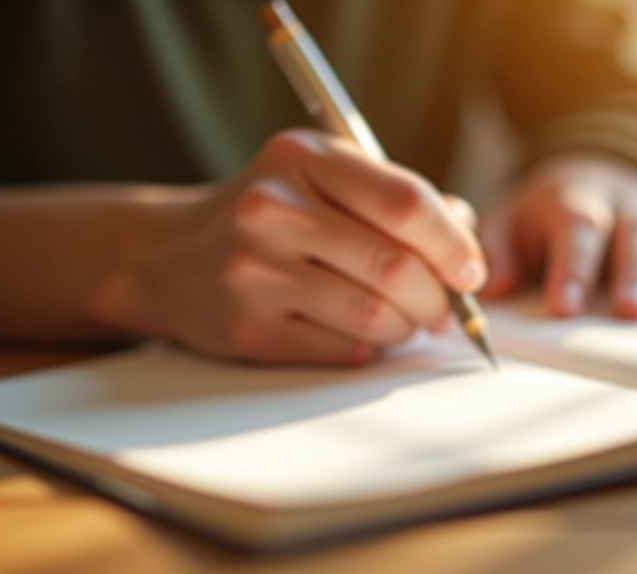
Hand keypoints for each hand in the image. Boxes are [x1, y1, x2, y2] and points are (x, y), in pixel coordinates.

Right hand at [100, 130, 485, 363]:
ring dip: (407, 326)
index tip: (471, 269)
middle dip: (439, 297)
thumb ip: (395, 197)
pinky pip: (343, 351)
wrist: (166, 256)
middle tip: (445, 306)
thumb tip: (466, 235)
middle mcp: (274, 210)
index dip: (454, 244)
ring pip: (375, 317)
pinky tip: (357, 331)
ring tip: (402, 318)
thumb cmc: (268, 214)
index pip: (405, 204)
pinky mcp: (248, 330)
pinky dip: (368, 347)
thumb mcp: (323, 177)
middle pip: (396, 267)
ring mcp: (255, 273)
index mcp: (303, 158)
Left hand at [479, 155, 636, 316]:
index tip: (563, 307)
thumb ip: (496, 252)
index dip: (572, 267)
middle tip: (632, 309)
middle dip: (635, 271)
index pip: (577, 226)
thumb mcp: (506, 225)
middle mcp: (623, 202)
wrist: (586, 182)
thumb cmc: (541, 220)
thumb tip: (493, 287)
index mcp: (573, 197)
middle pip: (636, 230)